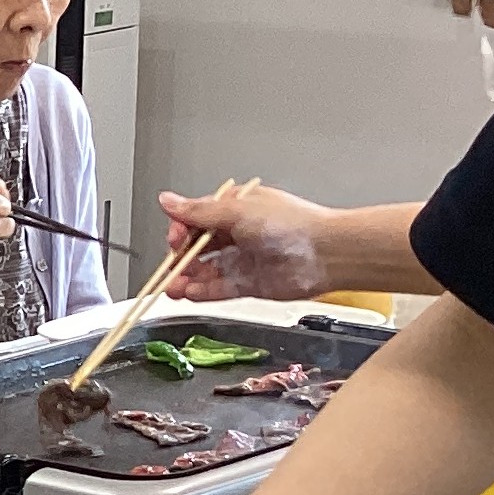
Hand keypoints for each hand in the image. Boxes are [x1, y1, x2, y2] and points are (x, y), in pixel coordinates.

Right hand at [159, 185, 333, 300]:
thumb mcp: (236, 210)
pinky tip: (188, 293)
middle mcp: (238, 233)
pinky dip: (201, 292)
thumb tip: (167, 201)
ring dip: (186, 278)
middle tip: (170, 268)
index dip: (180, 231)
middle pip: (197, 247)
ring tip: (173, 287)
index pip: (196, 219)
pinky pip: (217, 289)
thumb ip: (198, 212)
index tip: (174, 241)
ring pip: (204, 270)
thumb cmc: (291, 225)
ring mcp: (242, 260)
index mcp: (235, 208)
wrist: (326, 254)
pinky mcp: (248, 284)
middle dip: (180, 258)